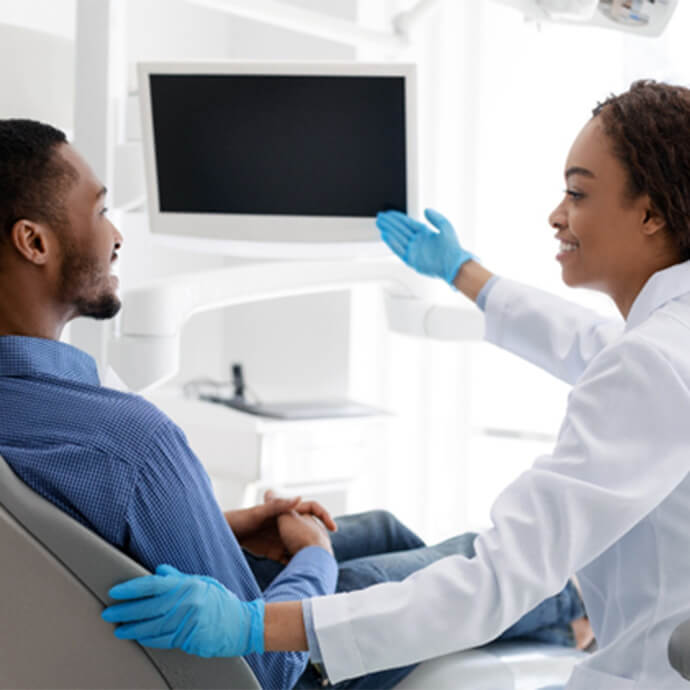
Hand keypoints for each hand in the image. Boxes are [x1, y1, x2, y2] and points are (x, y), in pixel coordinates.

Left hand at [101, 564, 263, 657]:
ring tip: (118, 628)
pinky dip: (147, 639)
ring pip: (152, 627)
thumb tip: (157, 571)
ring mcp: (188, 623)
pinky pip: (162, 640)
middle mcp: (187, 603)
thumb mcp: (202, 583)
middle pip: (148, 608)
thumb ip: (178, 579)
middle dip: (125, 610)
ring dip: (132, 629)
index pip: (153, 585)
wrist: (242, 624)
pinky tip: (138, 638)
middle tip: (108, 612)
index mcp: (189, 586)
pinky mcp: (189, 640)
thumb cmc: (220, 602)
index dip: (132, 588)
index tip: (116, 591)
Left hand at [227, 491, 336, 561]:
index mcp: (286, 511)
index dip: (325, 516)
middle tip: (330, 554)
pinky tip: (301, 574)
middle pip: (309, 530)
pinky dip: (295, 565)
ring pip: (301, 546)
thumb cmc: (242, 520)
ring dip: (308, 554)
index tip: (333, 528)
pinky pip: (289, 559)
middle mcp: (287, 524)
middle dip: (320, 541)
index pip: (312, 509)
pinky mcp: (274, 551)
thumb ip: (279, 506)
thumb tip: (300, 498)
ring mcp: (282, 538)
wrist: (227, 534)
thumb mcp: (261, 513)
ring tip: (319, 566)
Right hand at [376, 208, 475, 284]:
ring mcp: (414, 250)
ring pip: (398, 238)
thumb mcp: (446, 227)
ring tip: (380, 225)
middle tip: (381, 217)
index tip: (389, 213)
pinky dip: (392, 244)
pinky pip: (399, 250)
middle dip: (390, 223)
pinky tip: (386, 237)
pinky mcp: (412, 260)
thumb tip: (426, 210)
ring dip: (389, 231)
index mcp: (425, 233)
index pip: (407, 223)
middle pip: (400, 230)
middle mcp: (418, 241)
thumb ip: (436, 218)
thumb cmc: (453, 248)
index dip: (398, 218)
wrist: (454, 265)